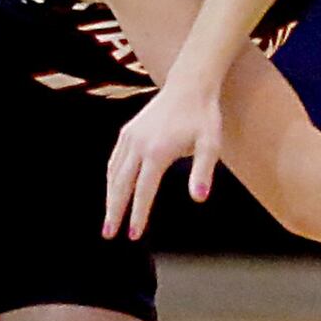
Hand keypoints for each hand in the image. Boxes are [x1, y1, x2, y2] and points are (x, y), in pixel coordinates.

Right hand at [104, 81, 222, 240]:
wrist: (190, 86)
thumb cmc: (203, 116)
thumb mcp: (211, 145)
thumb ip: (203, 172)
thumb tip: (199, 198)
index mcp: (157, 151)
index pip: (144, 191)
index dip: (137, 215)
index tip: (133, 234)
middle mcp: (138, 145)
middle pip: (121, 185)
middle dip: (114, 210)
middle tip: (109, 234)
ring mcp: (130, 137)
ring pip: (114, 173)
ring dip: (110, 197)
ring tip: (109, 218)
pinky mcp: (128, 131)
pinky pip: (114, 159)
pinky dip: (111, 178)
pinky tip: (112, 189)